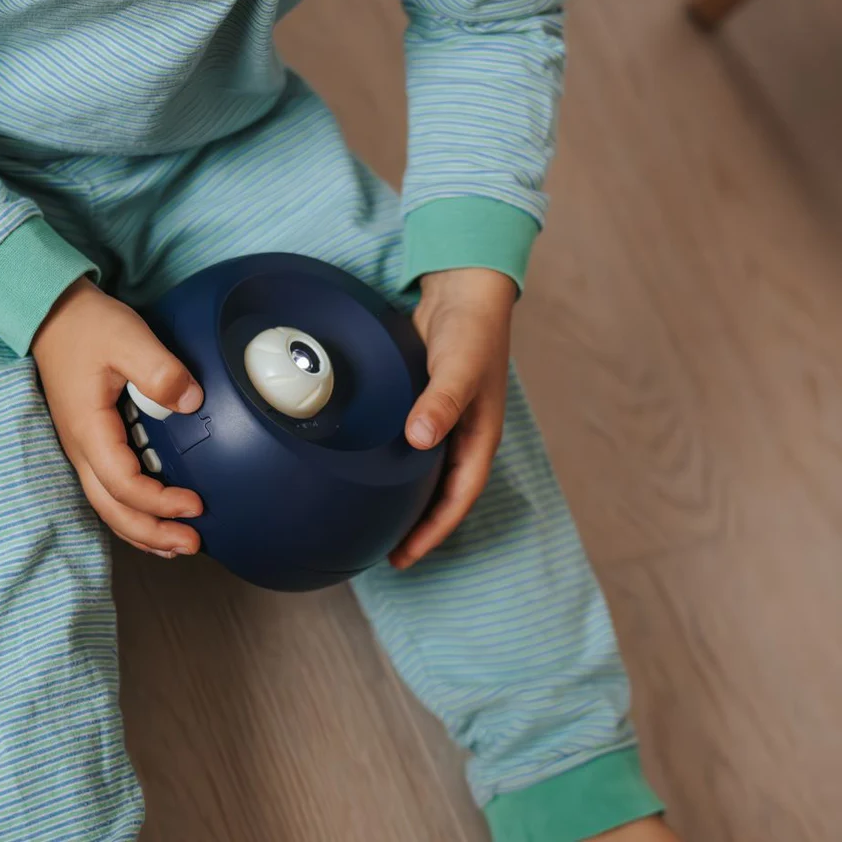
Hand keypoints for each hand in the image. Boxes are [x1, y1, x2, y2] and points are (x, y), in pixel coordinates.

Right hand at [32, 278, 204, 558]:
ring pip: (108, 504)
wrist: (53, 314)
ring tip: (177, 545)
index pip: (123, 483)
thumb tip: (191, 403)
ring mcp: (83, 447)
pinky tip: (156, 515)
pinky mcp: (91, 440)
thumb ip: (160, 371)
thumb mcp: (129, 338)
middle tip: (192, 544)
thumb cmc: (88, 326)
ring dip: (142, 529)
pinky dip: (133, 509)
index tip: (195, 504)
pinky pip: (109, 487)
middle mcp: (80, 447)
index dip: (159, 502)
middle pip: (112, 508)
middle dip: (152, 533)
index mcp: (89, 429)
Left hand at [391, 268, 513, 568]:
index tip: (405, 556)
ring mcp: (441, 420)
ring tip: (373, 518)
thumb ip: (442, 401)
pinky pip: (407, 444)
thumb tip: (421, 439)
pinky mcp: (421, 402)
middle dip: (418, 525)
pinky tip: (366, 466)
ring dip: (404, 497)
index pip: (457, 498)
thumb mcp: (459, 367)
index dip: (433, 530)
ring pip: (423, 471)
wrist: (462, 287)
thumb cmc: (472, 328)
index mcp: (478, 436)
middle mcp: (460, 434)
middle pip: (440, 493)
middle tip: (384, 550)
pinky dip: (393, 463)